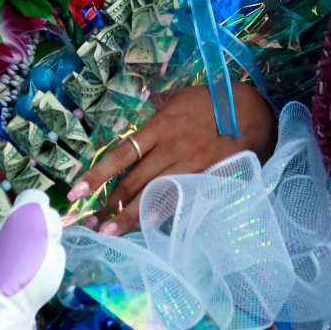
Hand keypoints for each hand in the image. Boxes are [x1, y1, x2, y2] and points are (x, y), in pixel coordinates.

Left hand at [68, 84, 277, 232]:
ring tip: (107, 233)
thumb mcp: (181, 96)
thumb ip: (161, 105)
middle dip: (108, 205)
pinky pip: (179, 201)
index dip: (97, 175)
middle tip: (88, 223)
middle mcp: (169, 150)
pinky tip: (148, 228)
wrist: (254, 113)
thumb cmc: (215, 102)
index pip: (120, 156)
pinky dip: (162, 215)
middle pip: (132, 183)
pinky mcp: (205, 181)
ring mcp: (188, 168)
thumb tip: (148, 103)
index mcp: (158, 128)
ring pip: (153, 196)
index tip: (76, 191)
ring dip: (128, 217)